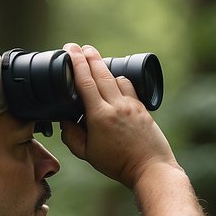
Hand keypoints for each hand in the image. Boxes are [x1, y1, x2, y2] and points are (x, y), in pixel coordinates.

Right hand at [58, 44, 179, 189]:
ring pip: (115, 78)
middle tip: (79, 47)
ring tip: (94, 63)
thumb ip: (71, 136)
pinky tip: (114, 83)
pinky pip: (128, 87)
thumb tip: (64, 120)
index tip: (70, 50)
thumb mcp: (87, 154)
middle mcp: (116, 106)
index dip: (76, 63)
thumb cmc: (118, 164)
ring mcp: (131, 105)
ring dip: (104, 68)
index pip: (85, 82)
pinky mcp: (142, 108)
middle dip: (89, 56)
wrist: (150, 168)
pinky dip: (118, 82)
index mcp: (100, 116)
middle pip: (101, 73)